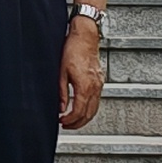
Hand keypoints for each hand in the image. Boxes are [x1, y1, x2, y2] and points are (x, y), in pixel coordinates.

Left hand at [59, 13, 104, 130]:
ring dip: (84, 117)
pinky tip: (81, 108)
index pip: (79, 111)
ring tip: (72, 119)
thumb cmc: (73, 49)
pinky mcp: (100, 81)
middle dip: (77, 123)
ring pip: (95, 109)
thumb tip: (61, 108)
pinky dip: (89, 108)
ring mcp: (99, 84)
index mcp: (85, 86)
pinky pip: (96, 100)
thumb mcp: (62, 72)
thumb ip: (62, 93)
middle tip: (66, 125)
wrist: (85, 37)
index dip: (70, 121)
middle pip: (89, 114)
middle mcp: (95, 87)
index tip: (62, 122)